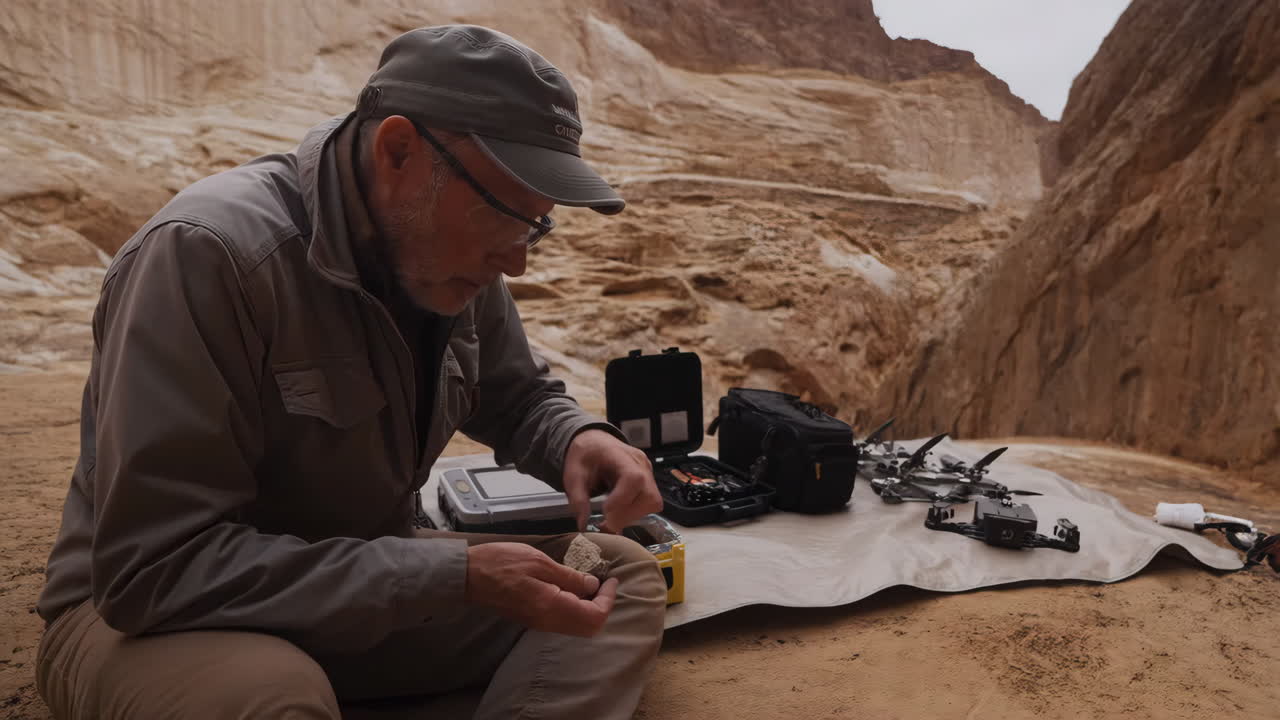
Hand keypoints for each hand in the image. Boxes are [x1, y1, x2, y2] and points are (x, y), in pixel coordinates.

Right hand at [465, 542, 618, 636]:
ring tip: (592, 583)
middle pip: (589, 628)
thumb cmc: (501, 562)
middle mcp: (547, 621)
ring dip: (590, 609)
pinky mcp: (533, 619)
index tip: (611, 579)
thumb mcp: (539, 561)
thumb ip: (569, 576)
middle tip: (604, 583)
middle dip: (602, 607)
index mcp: (551, 606)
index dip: (608, 599)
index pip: (594, 617)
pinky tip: (574, 588)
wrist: (468, 576)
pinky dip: (576, 609)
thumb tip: (593, 585)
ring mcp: (539, 623)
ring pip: (577, 627)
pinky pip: (563, 621)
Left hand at [563, 429, 662, 531]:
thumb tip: (583, 524)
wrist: (594, 442)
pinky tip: (618, 511)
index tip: (605, 511)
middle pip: (648, 496)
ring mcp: (648, 473)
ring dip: (631, 516)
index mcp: (620, 455)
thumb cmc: (586, 455)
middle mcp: (640, 464)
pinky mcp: (649, 482)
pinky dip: (634, 513)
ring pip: (652, 503)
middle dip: (627, 514)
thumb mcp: (573, 474)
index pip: (634, 478)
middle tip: (606, 522)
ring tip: (611, 517)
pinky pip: (649, 503)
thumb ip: (578, 498)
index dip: (622, 499)